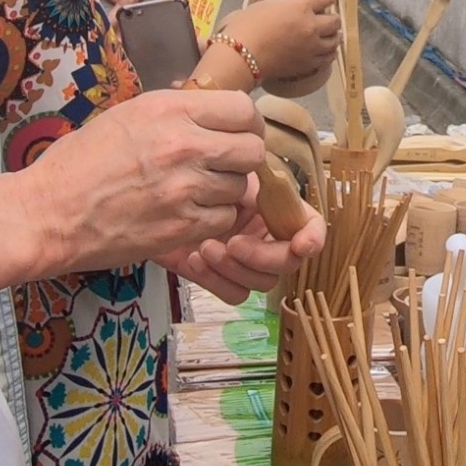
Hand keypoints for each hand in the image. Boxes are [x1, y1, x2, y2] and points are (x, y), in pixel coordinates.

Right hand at [13, 87, 264, 276]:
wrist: (48, 213)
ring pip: (242, 188)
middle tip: (226, 165)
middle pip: (252, 149)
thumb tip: (209, 110)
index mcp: (169, 110)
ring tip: (198, 192)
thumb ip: (174, 112)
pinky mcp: (183, 227)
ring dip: (227, 191)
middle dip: (244, 158)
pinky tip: (191, 214)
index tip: (239, 133)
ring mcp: (186, 189)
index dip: (247, 123)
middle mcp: (183, 145)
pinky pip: (225, 220)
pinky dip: (215, 220)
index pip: (242, 108)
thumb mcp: (127, 117)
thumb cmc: (78, 163)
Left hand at [155, 178, 326, 303]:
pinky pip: (235, 294)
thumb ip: (252, 178)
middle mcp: (265, 236)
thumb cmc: (188, 179)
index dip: (312, 237)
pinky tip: (195, 260)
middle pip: (288, 261)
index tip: (301, 245)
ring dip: (236, 268)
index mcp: (273, 208)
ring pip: (263, 282)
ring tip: (205, 247)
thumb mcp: (224, 171)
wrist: (152, 202)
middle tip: (234, 244)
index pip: (309, 225)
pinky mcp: (222, 278)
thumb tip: (273, 177)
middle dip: (263, 256)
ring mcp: (245, 260)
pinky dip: (217, 280)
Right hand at [217, 0, 339, 86]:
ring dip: (333, 36)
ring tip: (329, 36)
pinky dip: (328, 54)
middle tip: (326, 19)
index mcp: (301, 6)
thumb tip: (295, 8)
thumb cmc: (247, 25)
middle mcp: (312, 25)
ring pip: (335, 41)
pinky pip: (327, 59)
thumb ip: (288, 5)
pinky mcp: (308, 64)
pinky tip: (324, 52)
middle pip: (335, 20)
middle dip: (332, 18)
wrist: (241, 55)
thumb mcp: (268, 5)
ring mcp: (312, 47)